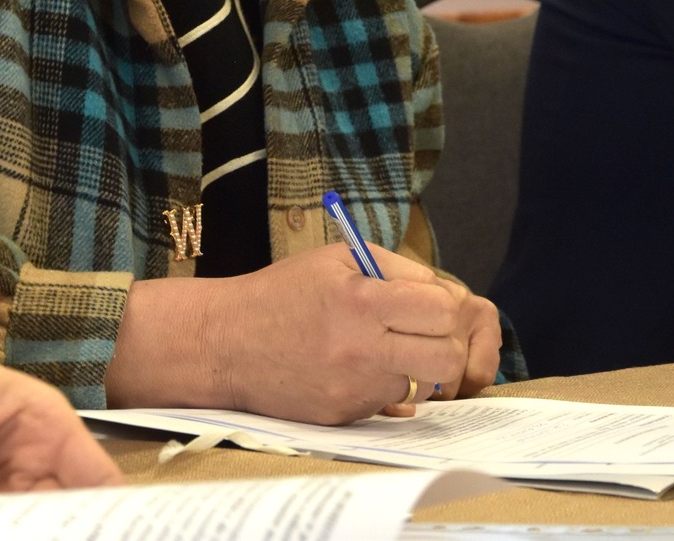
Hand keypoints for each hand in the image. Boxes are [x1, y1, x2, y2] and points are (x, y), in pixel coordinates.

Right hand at [105, 244, 502, 424]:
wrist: (225, 343)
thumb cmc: (282, 293)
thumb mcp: (336, 259)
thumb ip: (394, 269)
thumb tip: (445, 294)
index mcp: (361, 300)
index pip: (442, 309)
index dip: (446, 305)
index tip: (432, 303)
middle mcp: (361, 348)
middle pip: (447, 357)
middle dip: (446, 343)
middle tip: (426, 332)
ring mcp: (354, 388)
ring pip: (424, 386)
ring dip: (419, 368)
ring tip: (392, 350)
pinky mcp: (344, 415)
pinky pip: (390, 403)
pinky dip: (385, 386)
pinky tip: (357, 368)